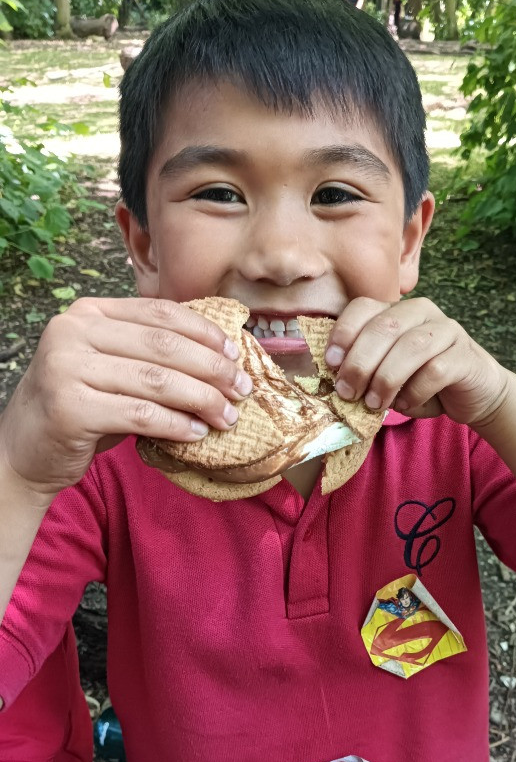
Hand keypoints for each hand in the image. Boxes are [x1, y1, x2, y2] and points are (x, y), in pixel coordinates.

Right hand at [0, 297, 251, 496]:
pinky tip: (197, 433)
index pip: (161, 313)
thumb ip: (152, 353)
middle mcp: (73, 332)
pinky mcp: (70, 409)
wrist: (26, 449)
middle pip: (165, 347)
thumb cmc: (82, 405)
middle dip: (213, 369)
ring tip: (228, 416)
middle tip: (242, 390)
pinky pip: (142, 415)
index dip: (206, 333)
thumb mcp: (113, 367)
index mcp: (89, 312)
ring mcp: (67, 368)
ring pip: (158, 382)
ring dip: (203, 401)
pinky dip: (177, 425)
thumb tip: (224, 357)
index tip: (236, 355)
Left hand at [325, 297, 510, 426]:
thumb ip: (365, 368)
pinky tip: (406, 404)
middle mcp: (421, 312)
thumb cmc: (423, 382)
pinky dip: (415, 391)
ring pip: (410, 346)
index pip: (363, 307)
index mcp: (396, 311)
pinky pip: (436, 370)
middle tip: (348, 392)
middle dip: (361, 362)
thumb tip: (333, 381)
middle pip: (385, 327)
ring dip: (386, 379)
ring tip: (374, 404)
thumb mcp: (387, 372)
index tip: (332, 363)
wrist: (473, 393)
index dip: (344, 332)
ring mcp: (447, 330)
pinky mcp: (465, 355)